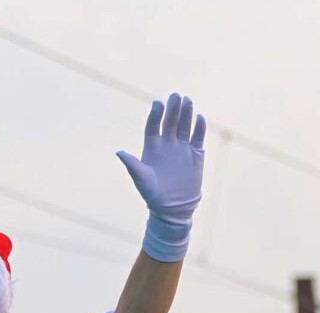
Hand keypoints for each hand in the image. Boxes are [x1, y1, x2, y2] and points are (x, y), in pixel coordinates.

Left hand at [116, 93, 205, 261]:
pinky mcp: (195, 154)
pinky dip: (199, 128)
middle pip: (170, 122)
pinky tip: (200, 117)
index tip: (158, 103)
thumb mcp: (141, 179)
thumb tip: (119, 152)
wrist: (172, 209)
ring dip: (186, 113)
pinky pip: (198, 137)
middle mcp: (167, 144)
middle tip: (176, 95)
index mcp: (152, 147)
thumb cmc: (152, 194)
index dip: (156, 115)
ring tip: (187, 100)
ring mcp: (182, 148)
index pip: (154, 126)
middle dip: (173, 109)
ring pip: (185, 126)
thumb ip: (132, 164)